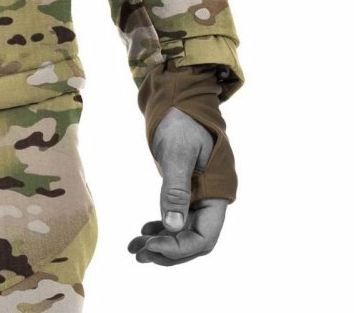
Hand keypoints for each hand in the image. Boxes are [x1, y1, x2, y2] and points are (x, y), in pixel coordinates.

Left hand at [128, 106, 227, 263]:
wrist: (179, 99)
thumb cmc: (182, 120)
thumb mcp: (178, 152)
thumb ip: (175, 188)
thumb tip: (171, 226)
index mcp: (218, 192)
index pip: (204, 236)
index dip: (179, 247)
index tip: (152, 247)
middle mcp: (212, 199)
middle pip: (194, 239)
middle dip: (168, 251)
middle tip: (138, 254)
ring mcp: (199, 196)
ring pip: (183, 231)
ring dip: (161, 243)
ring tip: (135, 248)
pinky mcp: (186, 190)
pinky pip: (176, 217)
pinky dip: (161, 227)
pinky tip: (143, 232)